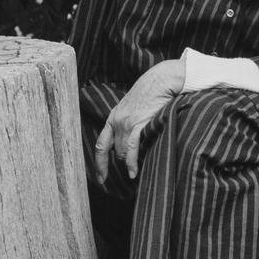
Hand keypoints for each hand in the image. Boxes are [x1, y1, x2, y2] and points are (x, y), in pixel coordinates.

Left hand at [95, 59, 185, 183]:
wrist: (159, 81)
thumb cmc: (150, 94)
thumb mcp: (132, 108)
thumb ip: (127, 123)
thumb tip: (129, 141)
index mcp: (113, 118)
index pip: (101, 144)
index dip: (99, 163)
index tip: (101, 177)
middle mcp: (116, 121)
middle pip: (115, 151)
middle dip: (122, 160)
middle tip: (131, 167)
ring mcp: (126, 123)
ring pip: (123, 152)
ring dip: (128, 162)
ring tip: (134, 172)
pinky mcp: (137, 124)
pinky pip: (131, 149)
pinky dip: (131, 163)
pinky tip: (133, 173)